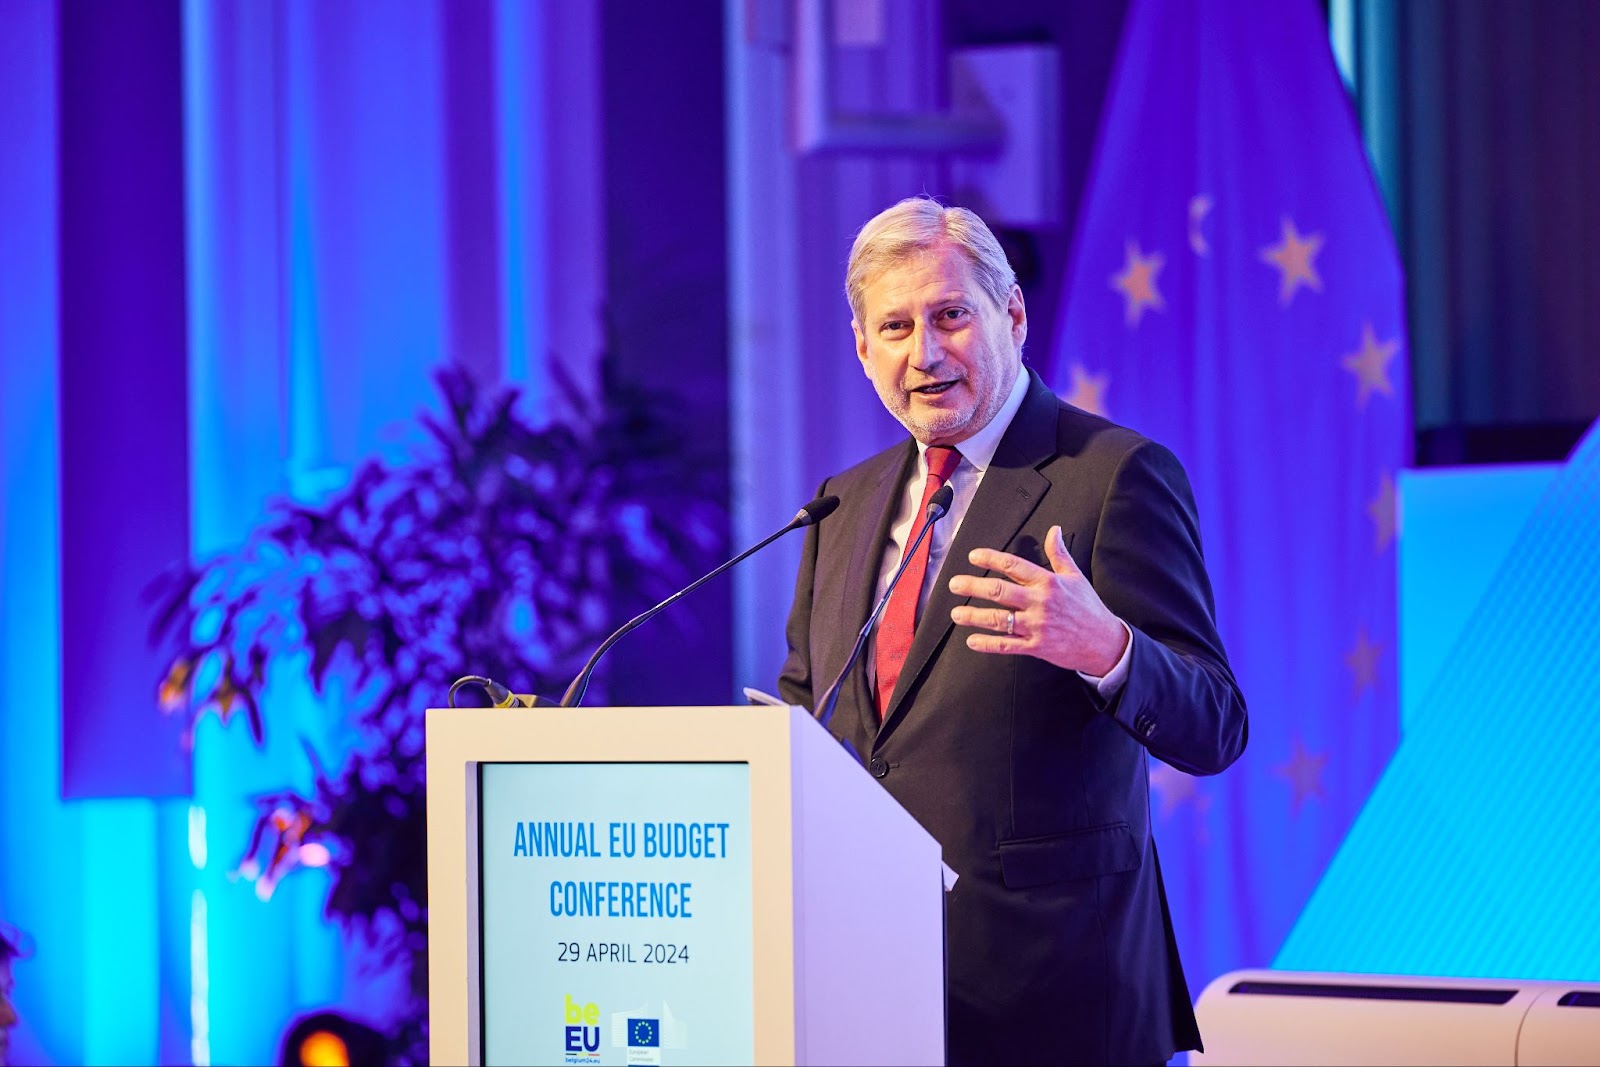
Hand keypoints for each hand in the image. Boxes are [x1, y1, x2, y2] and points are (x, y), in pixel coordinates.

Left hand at [949, 525, 1128, 674]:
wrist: (1104, 642)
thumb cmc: (1088, 608)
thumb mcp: (1076, 576)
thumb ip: (1059, 554)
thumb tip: (1054, 530)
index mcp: (1048, 582)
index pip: (1014, 566)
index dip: (991, 558)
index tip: (973, 555)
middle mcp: (1040, 602)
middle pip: (999, 591)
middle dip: (973, 586)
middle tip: (954, 584)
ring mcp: (1037, 625)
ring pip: (999, 619)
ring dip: (974, 616)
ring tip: (956, 613)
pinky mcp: (1036, 646)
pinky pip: (1007, 645)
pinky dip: (988, 644)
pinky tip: (972, 641)